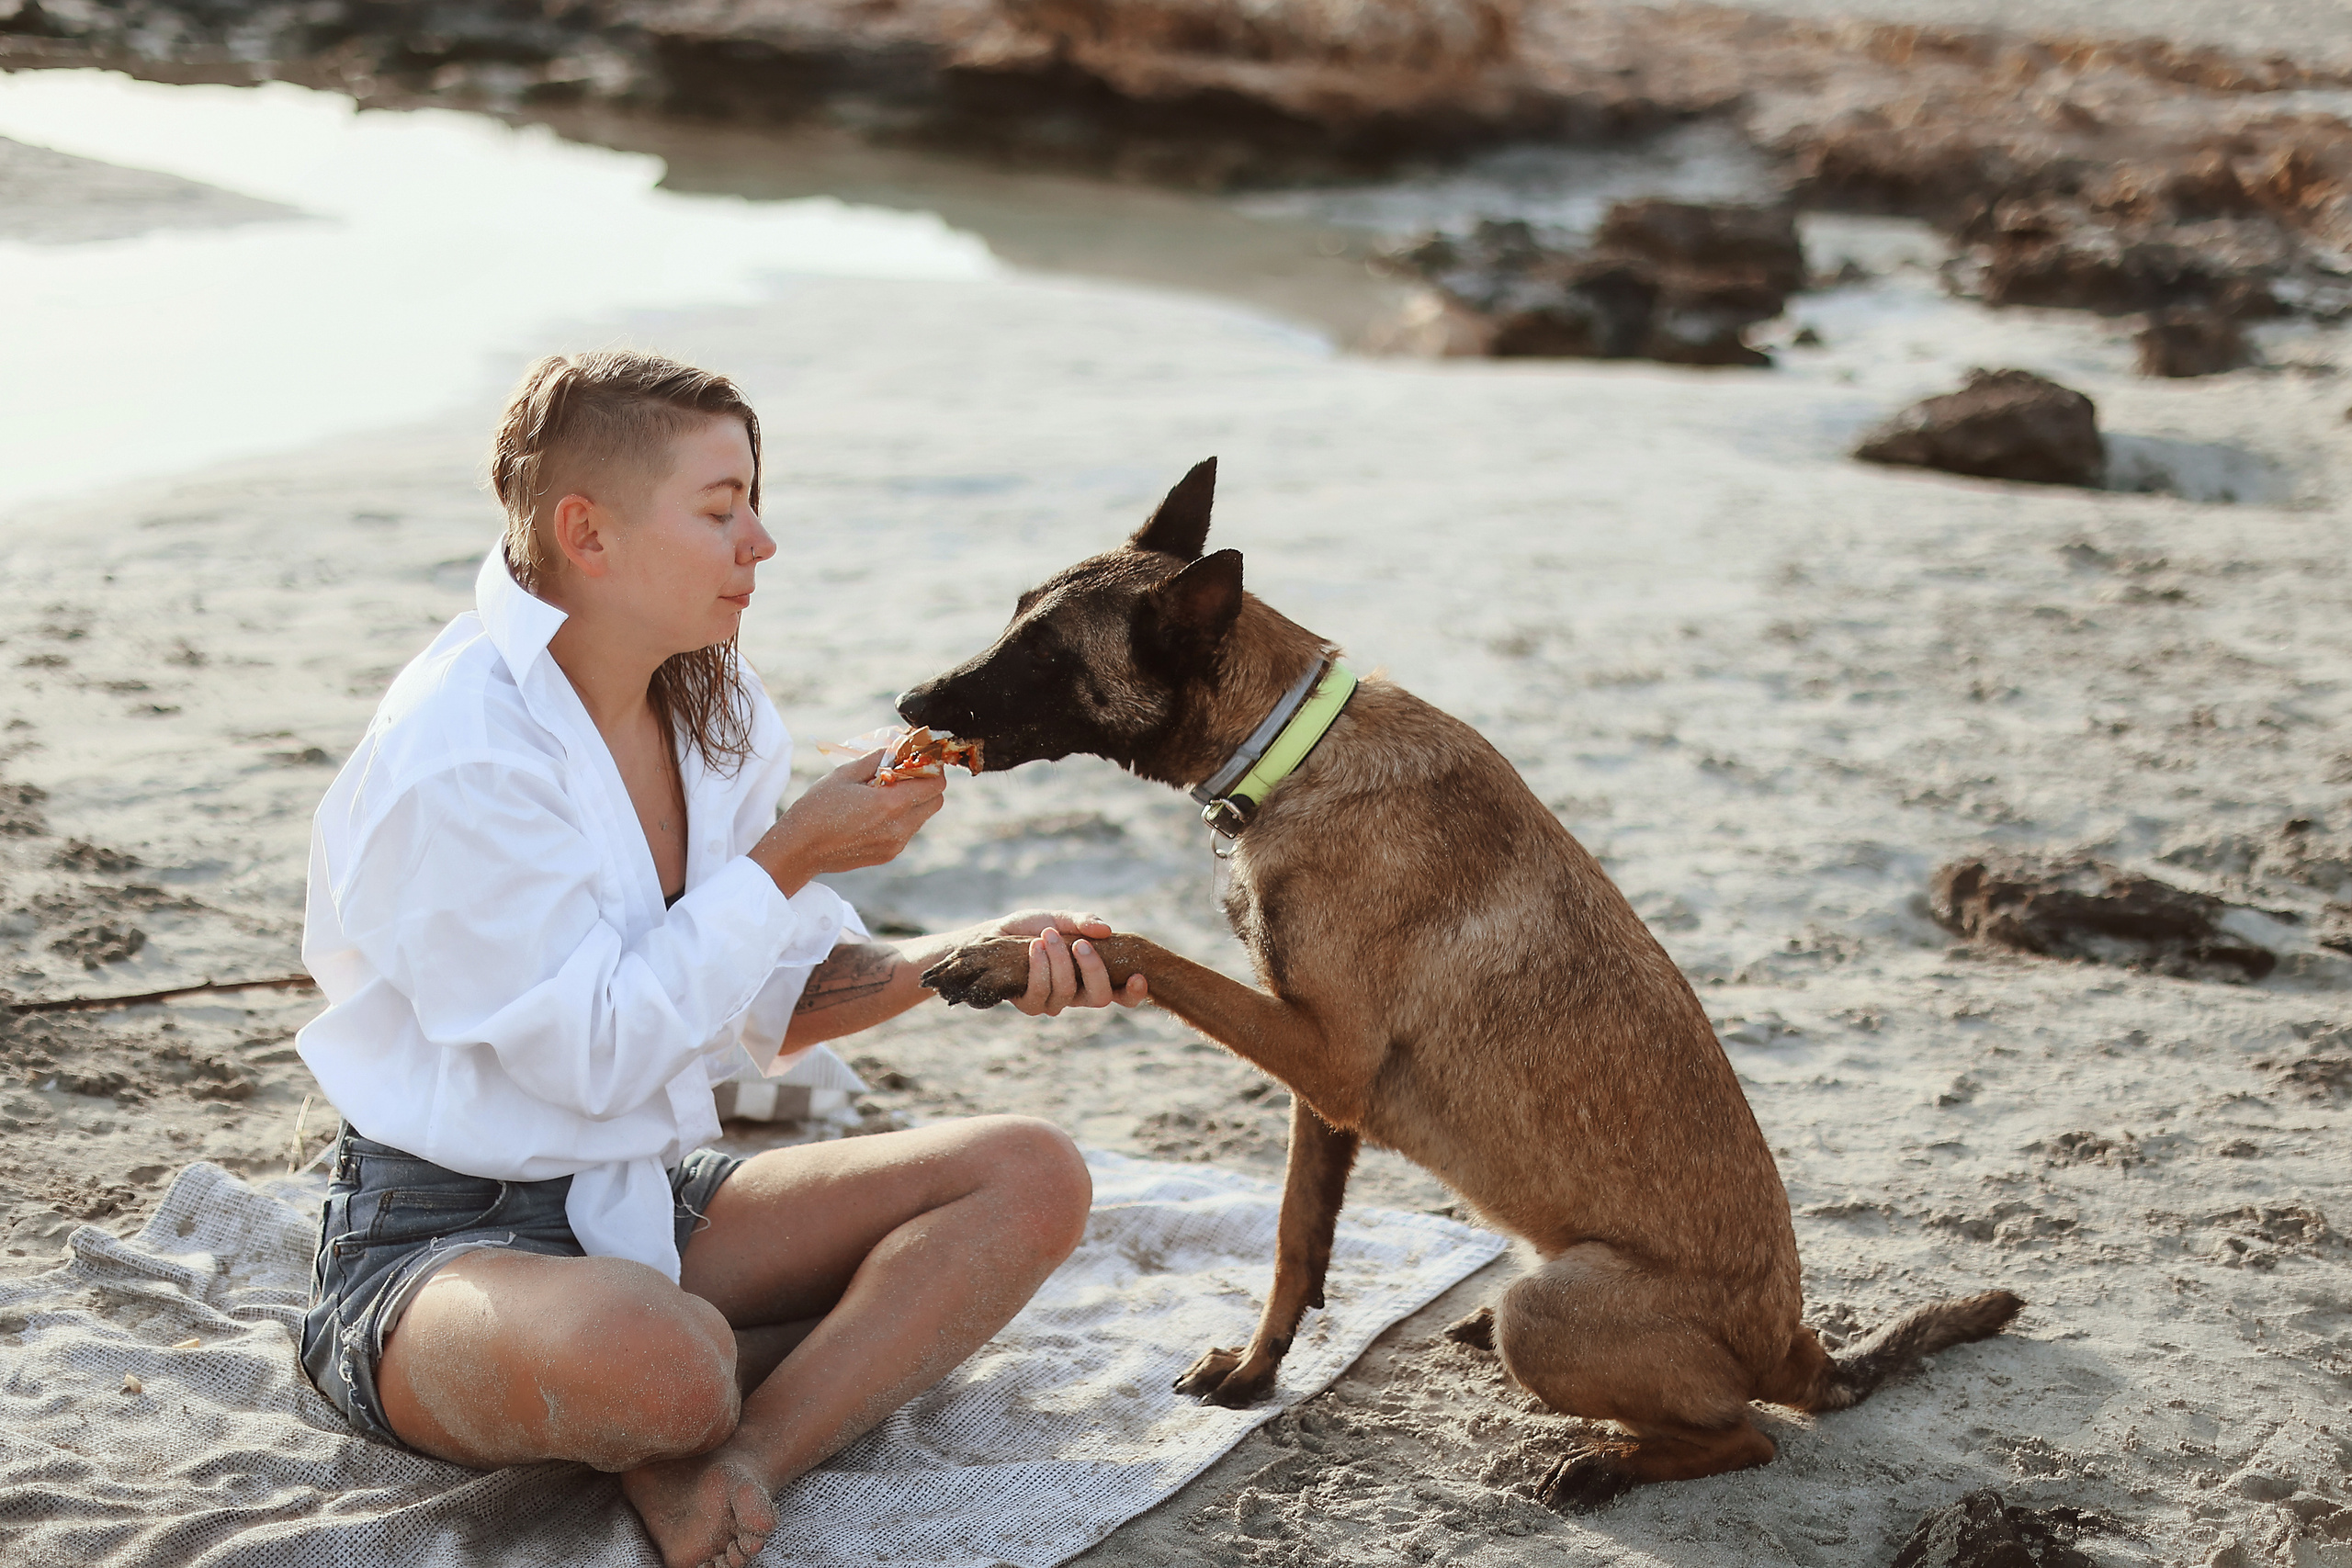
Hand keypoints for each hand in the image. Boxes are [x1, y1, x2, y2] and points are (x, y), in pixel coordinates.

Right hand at [755, 750, 945, 893]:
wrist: (800, 849)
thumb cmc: (817, 808)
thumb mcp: (845, 774)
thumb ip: (876, 759)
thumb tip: (896, 749)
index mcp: (890, 804)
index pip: (935, 784)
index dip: (932, 768)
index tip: (919, 759)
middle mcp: (899, 827)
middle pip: (936, 801)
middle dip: (927, 784)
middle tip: (906, 774)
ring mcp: (895, 844)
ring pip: (922, 817)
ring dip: (914, 802)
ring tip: (886, 792)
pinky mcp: (888, 855)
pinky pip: (907, 831)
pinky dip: (901, 818)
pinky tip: (876, 812)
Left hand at [993, 910, 1149, 1015]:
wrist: (994, 936)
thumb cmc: (1032, 928)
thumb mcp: (1060, 919)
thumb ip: (1083, 922)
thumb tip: (1106, 930)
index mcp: (1092, 976)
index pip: (1121, 994)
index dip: (1134, 992)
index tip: (1138, 975)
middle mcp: (1077, 994)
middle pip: (1100, 998)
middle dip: (1093, 970)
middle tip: (1080, 944)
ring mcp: (1053, 1002)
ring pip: (1066, 992)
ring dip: (1058, 962)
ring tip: (1047, 935)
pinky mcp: (1030, 1004)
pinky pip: (1039, 994)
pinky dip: (1039, 968)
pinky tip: (1035, 947)